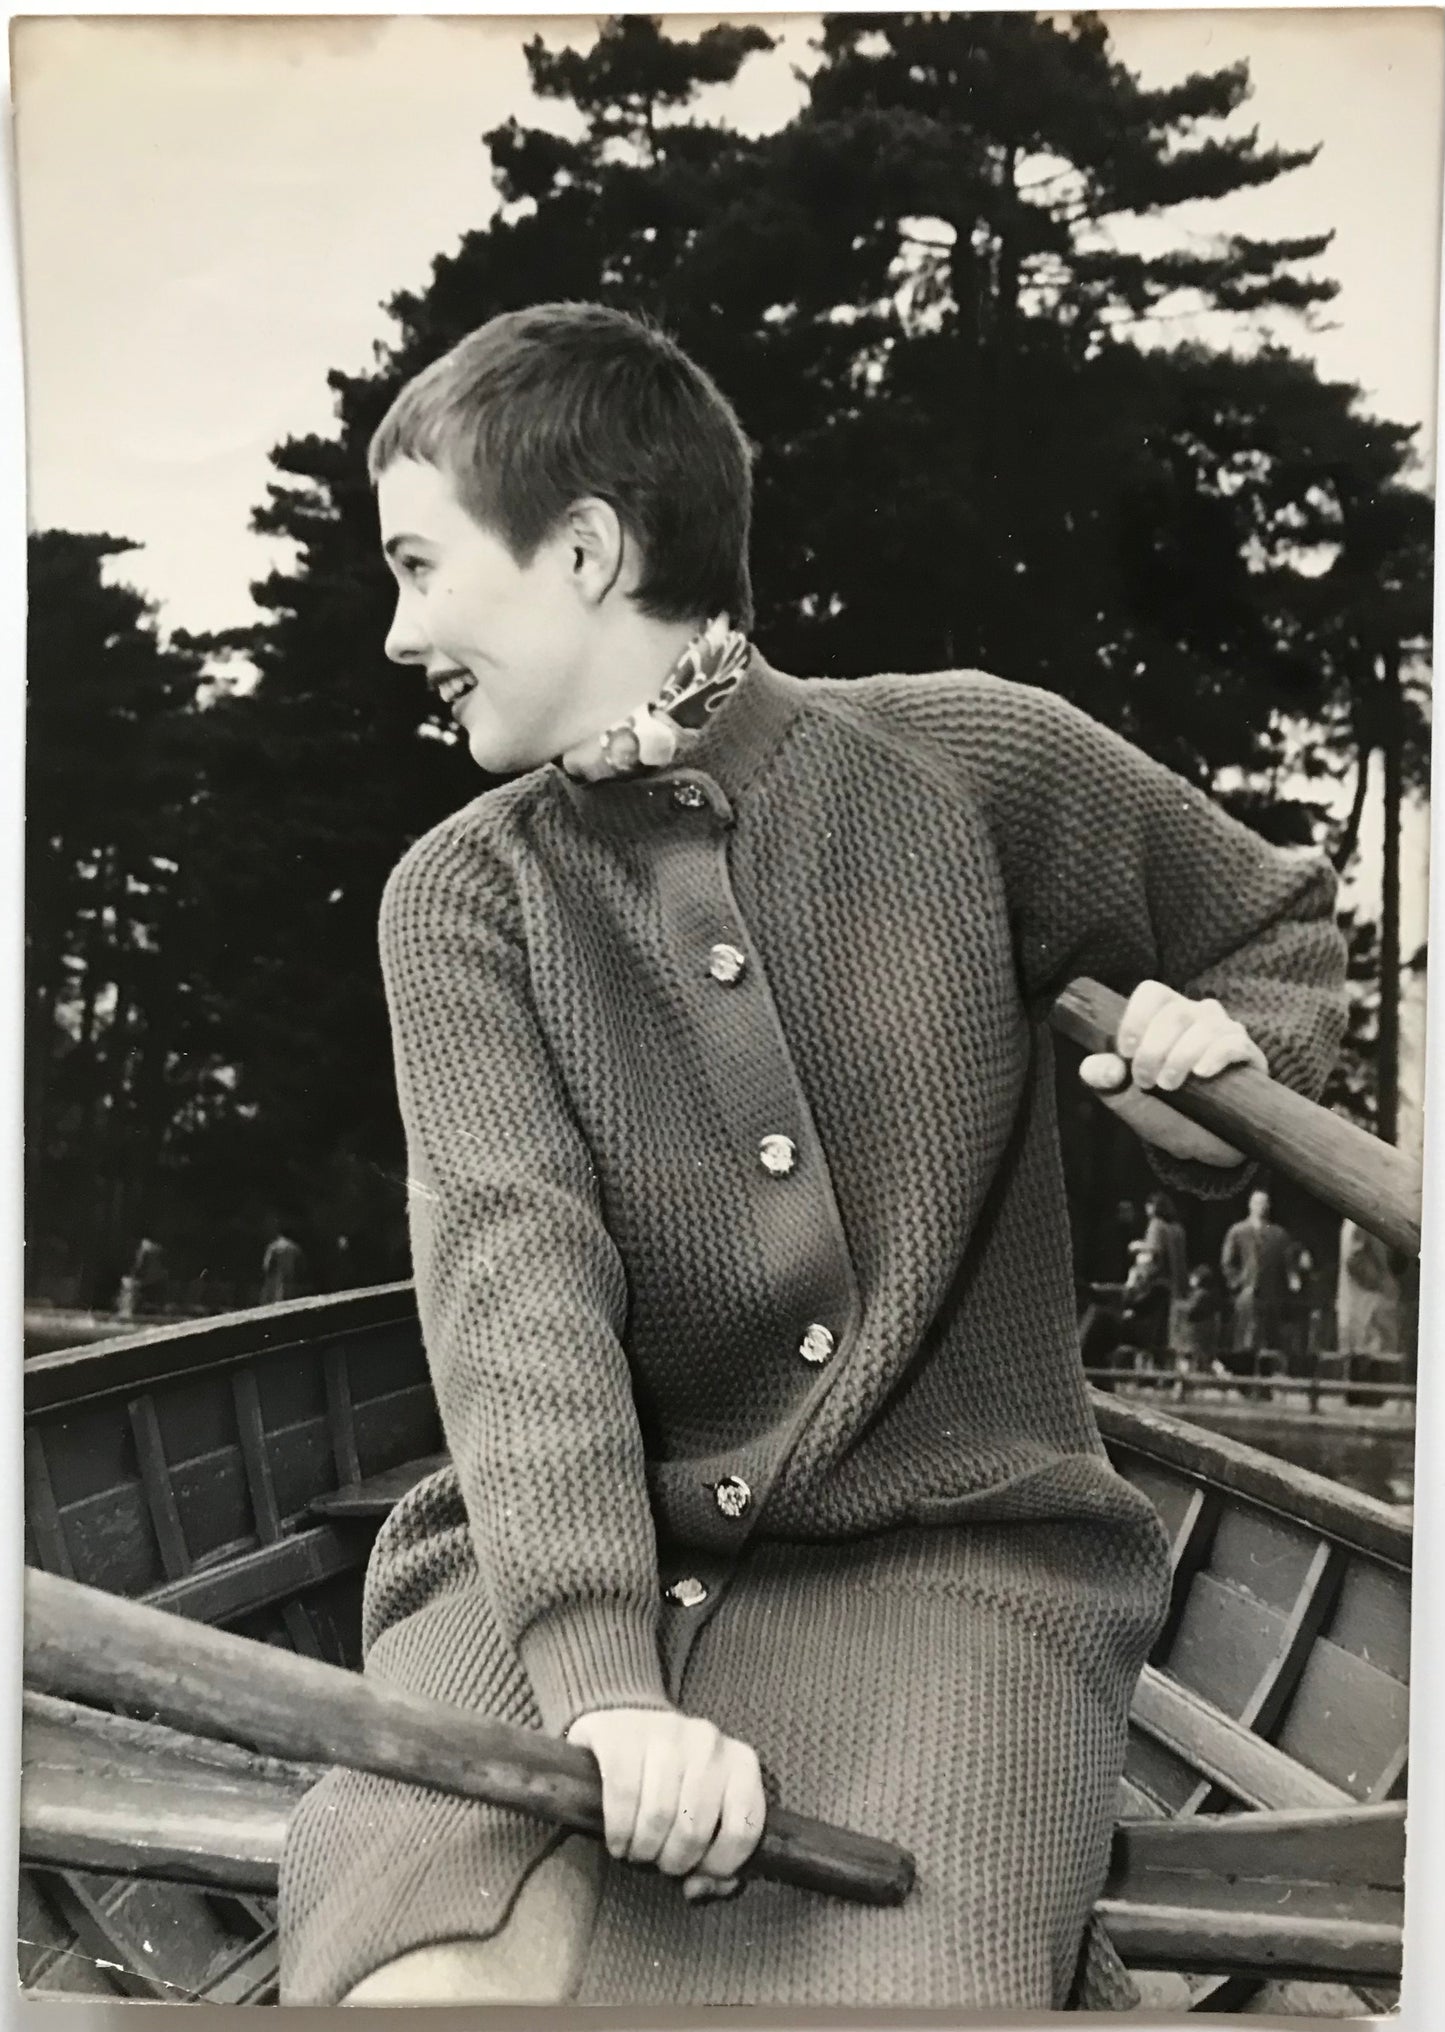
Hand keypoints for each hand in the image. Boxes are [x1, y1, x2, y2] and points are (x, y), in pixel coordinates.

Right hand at [566, 1707, 765, 1903]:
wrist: (627, 1730)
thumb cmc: (675, 1783)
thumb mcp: (707, 1815)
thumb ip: (716, 1861)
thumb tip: (698, 1888)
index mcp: (741, 1762)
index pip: (743, 1829)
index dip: (719, 1864)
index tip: (697, 1872)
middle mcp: (708, 1742)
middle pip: (694, 1828)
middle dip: (673, 1860)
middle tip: (658, 1861)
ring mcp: (666, 1732)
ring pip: (658, 1815)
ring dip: (643, 1850)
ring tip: (636, 1852)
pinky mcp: (623, 1734)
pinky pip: (623, 1797)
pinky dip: (618, 1832)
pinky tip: (617, 1841)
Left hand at [1078, 980, 1266, 1165]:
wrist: (1203, 1144)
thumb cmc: (1163, 1111)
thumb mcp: (1125, 1097)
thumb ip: (1105, 1078)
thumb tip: (1098, 1068)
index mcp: (1164, 1016)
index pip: (1152, 993)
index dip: (1135, 1018)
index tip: (1125, 1052)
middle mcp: (1197, 1015)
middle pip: (1175, 1012)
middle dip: (1154, 1048)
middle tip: (1147, 1081)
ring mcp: (1225, 1032)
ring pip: (1205, 1025)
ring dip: (1181, 1055)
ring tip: (1169, 1085)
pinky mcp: (1248, 1054)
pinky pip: (1234, 1042)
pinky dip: (1215, 1055)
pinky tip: (1201, 1073)